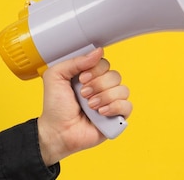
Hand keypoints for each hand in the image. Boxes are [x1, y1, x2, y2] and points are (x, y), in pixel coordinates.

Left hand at [37, 48, 131, 165]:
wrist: (57, 132)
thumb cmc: (55, 108)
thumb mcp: (56, 77)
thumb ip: (74, 61)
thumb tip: (98, 52)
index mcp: (90, 76)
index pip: (104, 63)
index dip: (95, 70)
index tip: (82, 79)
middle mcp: (102, 87)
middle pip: (115, 75)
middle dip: (98, 85)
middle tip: (84, 94)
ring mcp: (111, 102)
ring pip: (123, 90)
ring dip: (105, 97)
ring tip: (91, 106)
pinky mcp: (117, 116)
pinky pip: (128, 106)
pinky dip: (115, 108)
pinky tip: (101, 113)